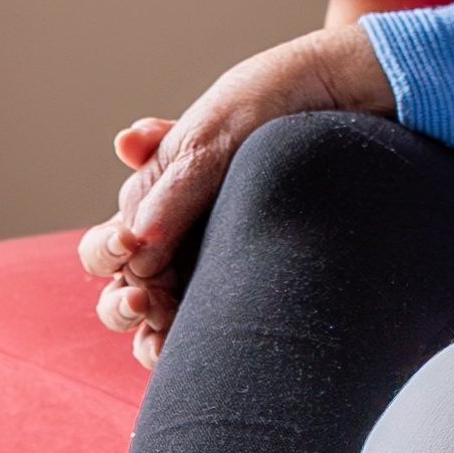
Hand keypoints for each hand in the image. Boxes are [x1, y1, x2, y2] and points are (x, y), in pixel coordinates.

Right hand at [77, 26, 393, 361]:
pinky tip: (183, 351)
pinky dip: (185, 348)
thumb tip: (138, 242)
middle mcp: (178, 240)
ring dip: (149, 331)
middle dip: (122, 303)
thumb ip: (173, 187)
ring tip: (160, 331)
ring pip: (160, 321)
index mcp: (155, 202)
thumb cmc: (273, 107)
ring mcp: (213, 267)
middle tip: (144, 299)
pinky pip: (206, 333)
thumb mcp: (217, 137)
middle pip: (126, 290)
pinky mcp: (250, 288)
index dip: (109, 254)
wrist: (343, 101)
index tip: (129, 250)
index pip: (109, 247)